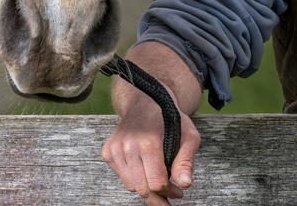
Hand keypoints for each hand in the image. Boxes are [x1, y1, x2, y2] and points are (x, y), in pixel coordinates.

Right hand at [101, 43, 203, 204]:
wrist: (146, 100)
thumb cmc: (170, 118)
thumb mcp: (188, 135)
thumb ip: (186, 160)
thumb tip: (184, 184)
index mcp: (149, 142)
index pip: (156, 183)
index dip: (170, 192)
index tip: (178, 191)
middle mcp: (128, 146)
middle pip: (142, 188)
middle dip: (158, 195)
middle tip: (170, 193)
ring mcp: (115, 149)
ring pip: (131, 186)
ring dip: (145, 188)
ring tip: (158, 181)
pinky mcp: (108, 152)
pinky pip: (122, 177)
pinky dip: (134, 178)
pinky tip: (145, 169)